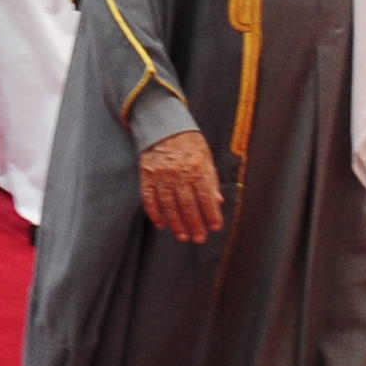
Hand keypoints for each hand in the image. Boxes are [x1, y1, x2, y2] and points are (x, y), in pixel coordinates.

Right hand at [138, 128, 223, 242]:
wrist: (163, 126)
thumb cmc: (188, 143)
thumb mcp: (206, 157)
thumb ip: (211, 180)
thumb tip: (218, 201)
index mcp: (197, 168)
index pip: (206, 197)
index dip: (211, 215)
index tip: (215, 228)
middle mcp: (179, 174)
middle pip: (188, 206)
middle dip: (195, 225)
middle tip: (199, 239)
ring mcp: (161, 176)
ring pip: (169, 206)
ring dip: (176, 224)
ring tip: (183, 236)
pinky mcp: (147, 176)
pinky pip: (150, 199)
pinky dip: (155, 214)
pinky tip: (161, 224)